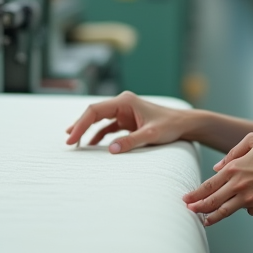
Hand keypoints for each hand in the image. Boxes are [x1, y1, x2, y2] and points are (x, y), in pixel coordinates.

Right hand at [65, 91, 188, 152]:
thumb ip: (131, 142)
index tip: (71, 138)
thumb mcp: (151, 134)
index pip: (95, 111)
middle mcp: (122, 104)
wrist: (185, 125)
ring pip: (98, 120)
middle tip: (68, 142)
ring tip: (74, 143)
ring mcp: (124, 112)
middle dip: (80, 127)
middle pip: (93, 113)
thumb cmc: (170, 126)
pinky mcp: (127, 121)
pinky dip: (98, 135)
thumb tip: (110, 150)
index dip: (80, 124)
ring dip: (87, 130)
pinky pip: (107, 127)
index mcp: (125, 101)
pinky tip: (91, 145)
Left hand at [183, 133, 252, 224]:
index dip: (195, 194)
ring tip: (204, 220)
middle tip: (188, 211)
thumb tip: (217, 168)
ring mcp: (251, 199)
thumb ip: (232, 153)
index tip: (185, 199)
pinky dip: (246, 206)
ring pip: (227, 211)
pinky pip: (249, 209)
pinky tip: (248, 201)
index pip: (209, 185)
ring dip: (213, 216)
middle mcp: (240, 186)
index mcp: (235, 168)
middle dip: (198, 207)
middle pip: (213, 201)